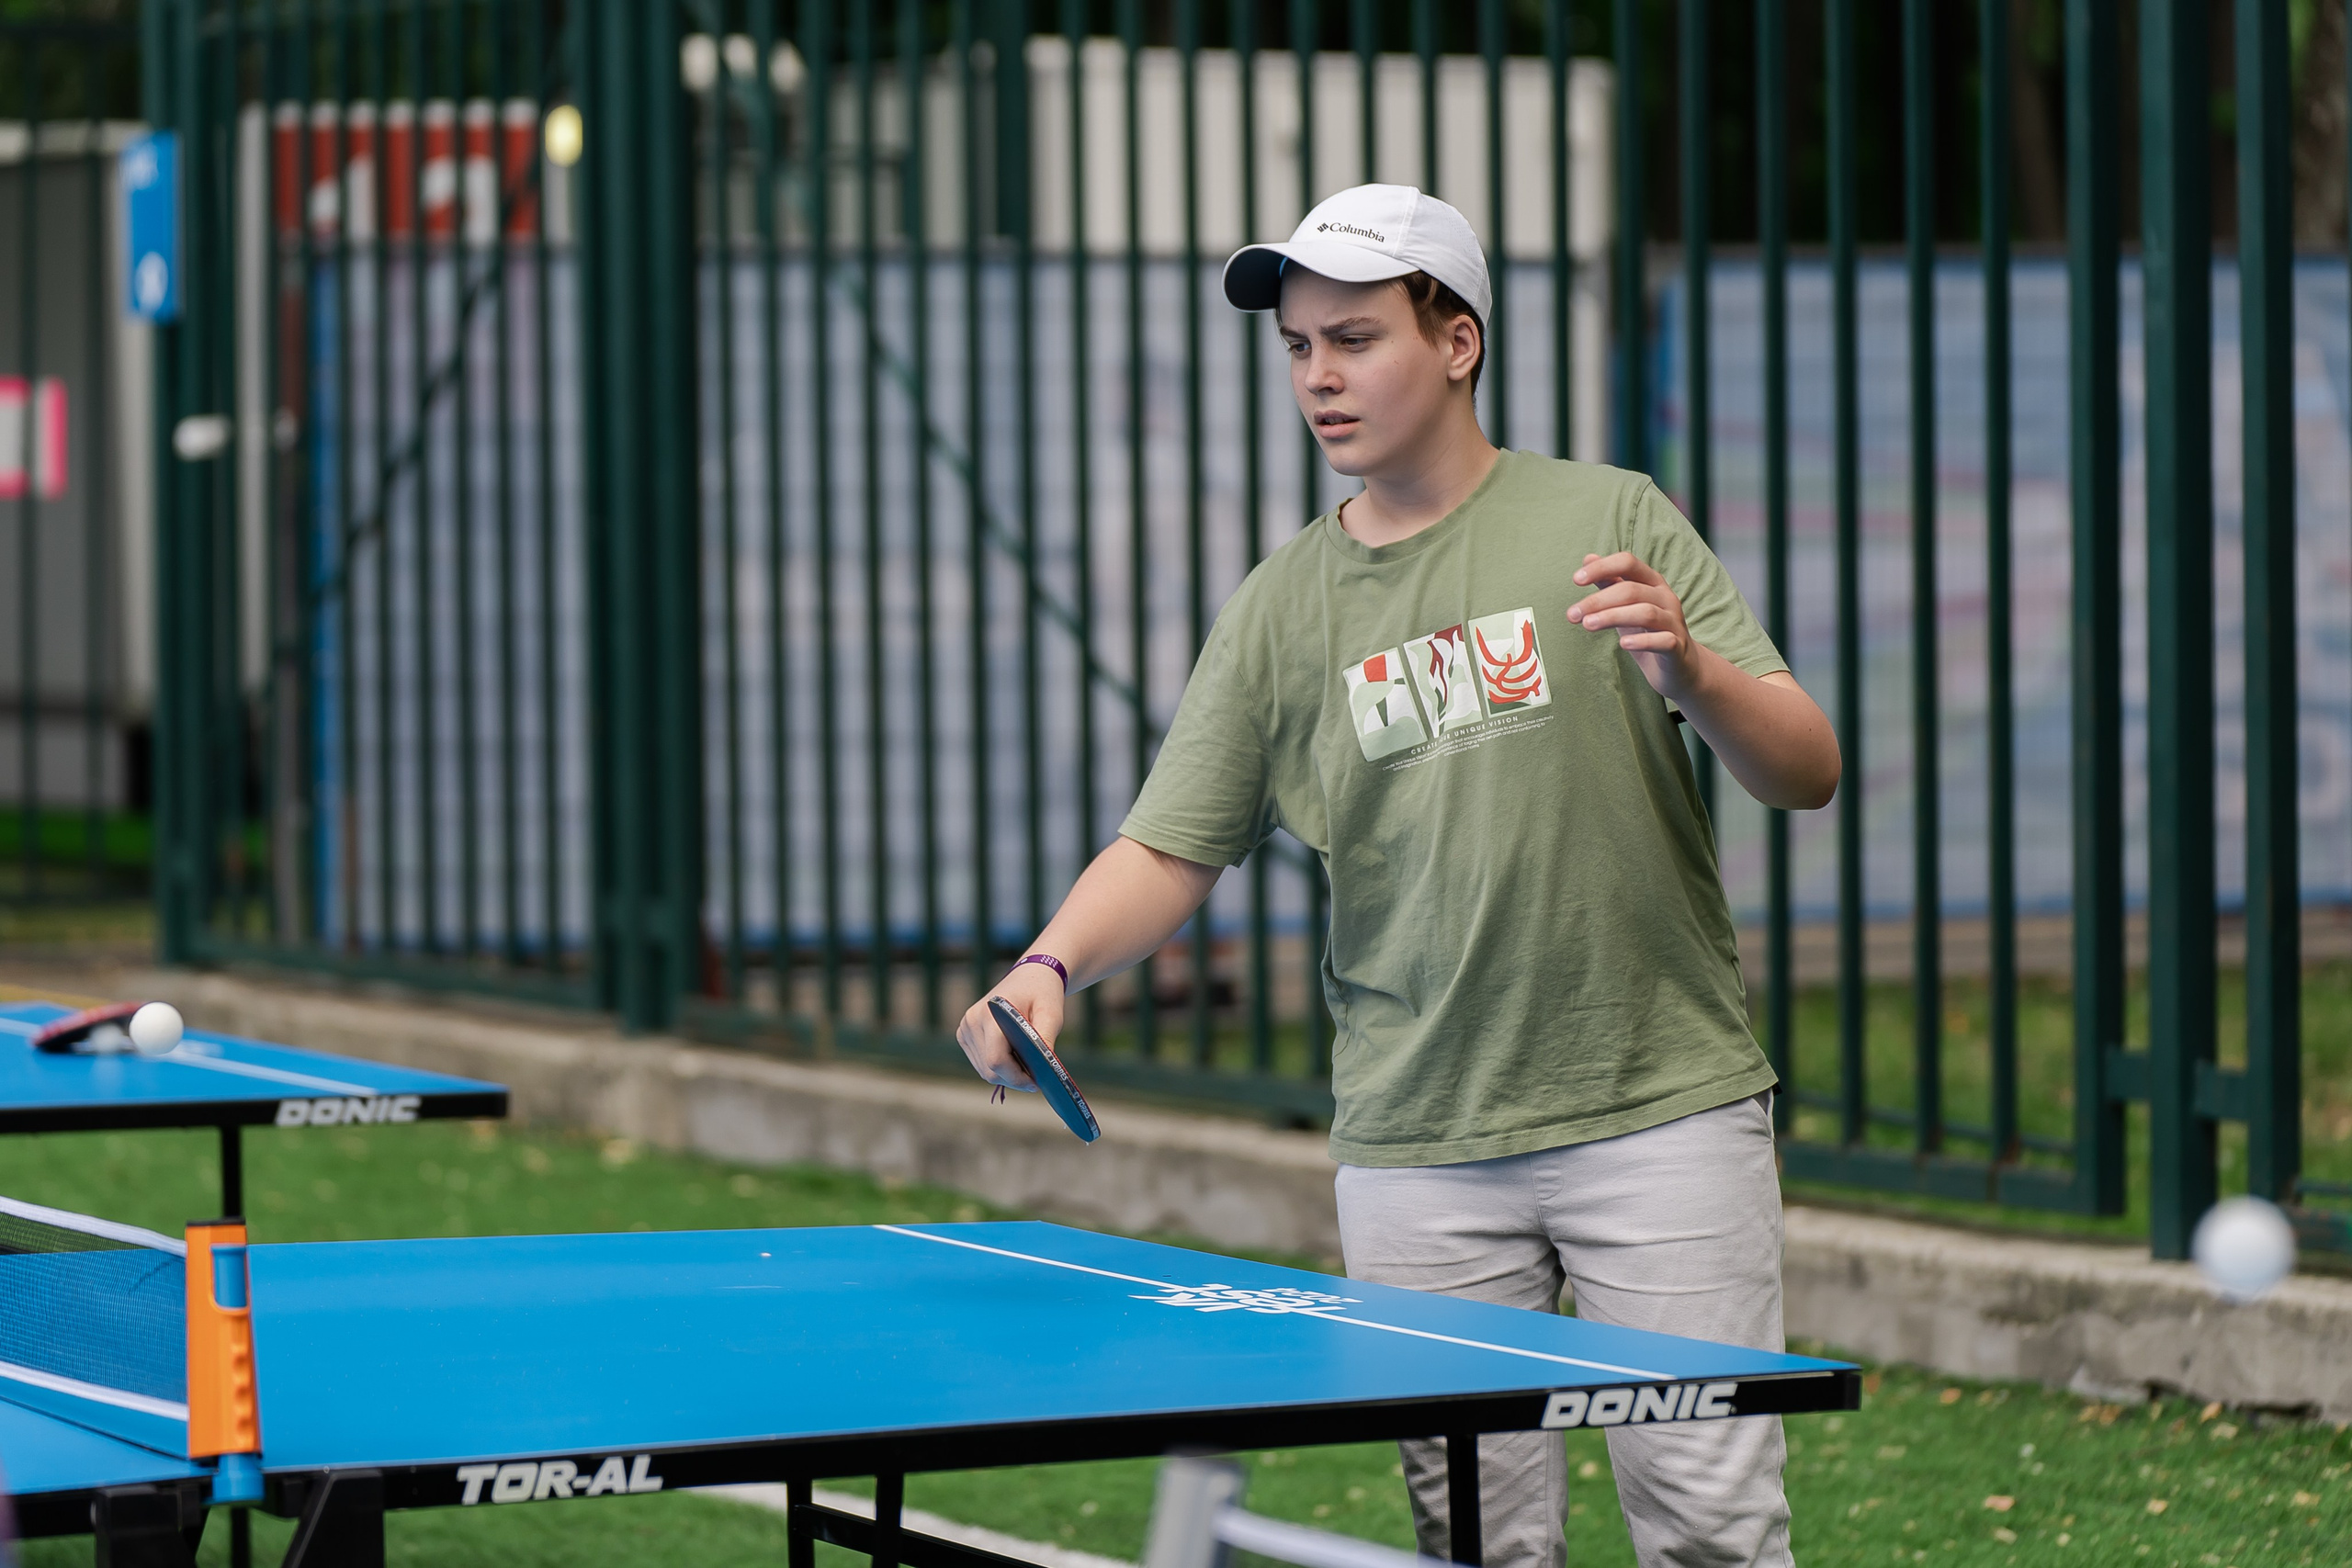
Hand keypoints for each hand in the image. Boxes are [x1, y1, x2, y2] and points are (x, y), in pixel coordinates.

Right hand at [954, 964, 1066, 1091]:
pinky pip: (980, 1063)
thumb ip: (1046, 1039)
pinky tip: (1014, 1057)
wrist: (1029, 977)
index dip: (1016, 1078)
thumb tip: (1042, 1069)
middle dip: (1013, 1079)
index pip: (996, 1060)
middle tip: (1035, 1078)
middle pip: (989, 1069)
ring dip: (1005, 1074)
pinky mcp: (964, 1034)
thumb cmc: (1042, 994)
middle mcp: (971, 1021)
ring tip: (1026, 1066)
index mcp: (989, 1014)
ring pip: (983, 1070)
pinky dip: (997, 1067)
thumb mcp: (1052, 1014)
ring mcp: (965, 1028)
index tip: (1036, 1083)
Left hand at [1565, 552, 1702, 699]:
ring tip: (1587, 625)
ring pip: (1645, 613)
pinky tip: (1623, 644)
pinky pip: (1663, 640)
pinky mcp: (1677, 646)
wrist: (1676, 665)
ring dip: (1612, 617)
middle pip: (1631, 590)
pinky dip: (1642, 641)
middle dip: (1598, 601)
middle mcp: (1665, 597)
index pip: (1628, 563)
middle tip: (1572, 614)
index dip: (1602, 567)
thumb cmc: (1646, 630)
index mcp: (1652, 582)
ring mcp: (1673, 622)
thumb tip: (1588, 558)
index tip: (1575, 580)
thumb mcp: (1626, 604)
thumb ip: (1609, 582)